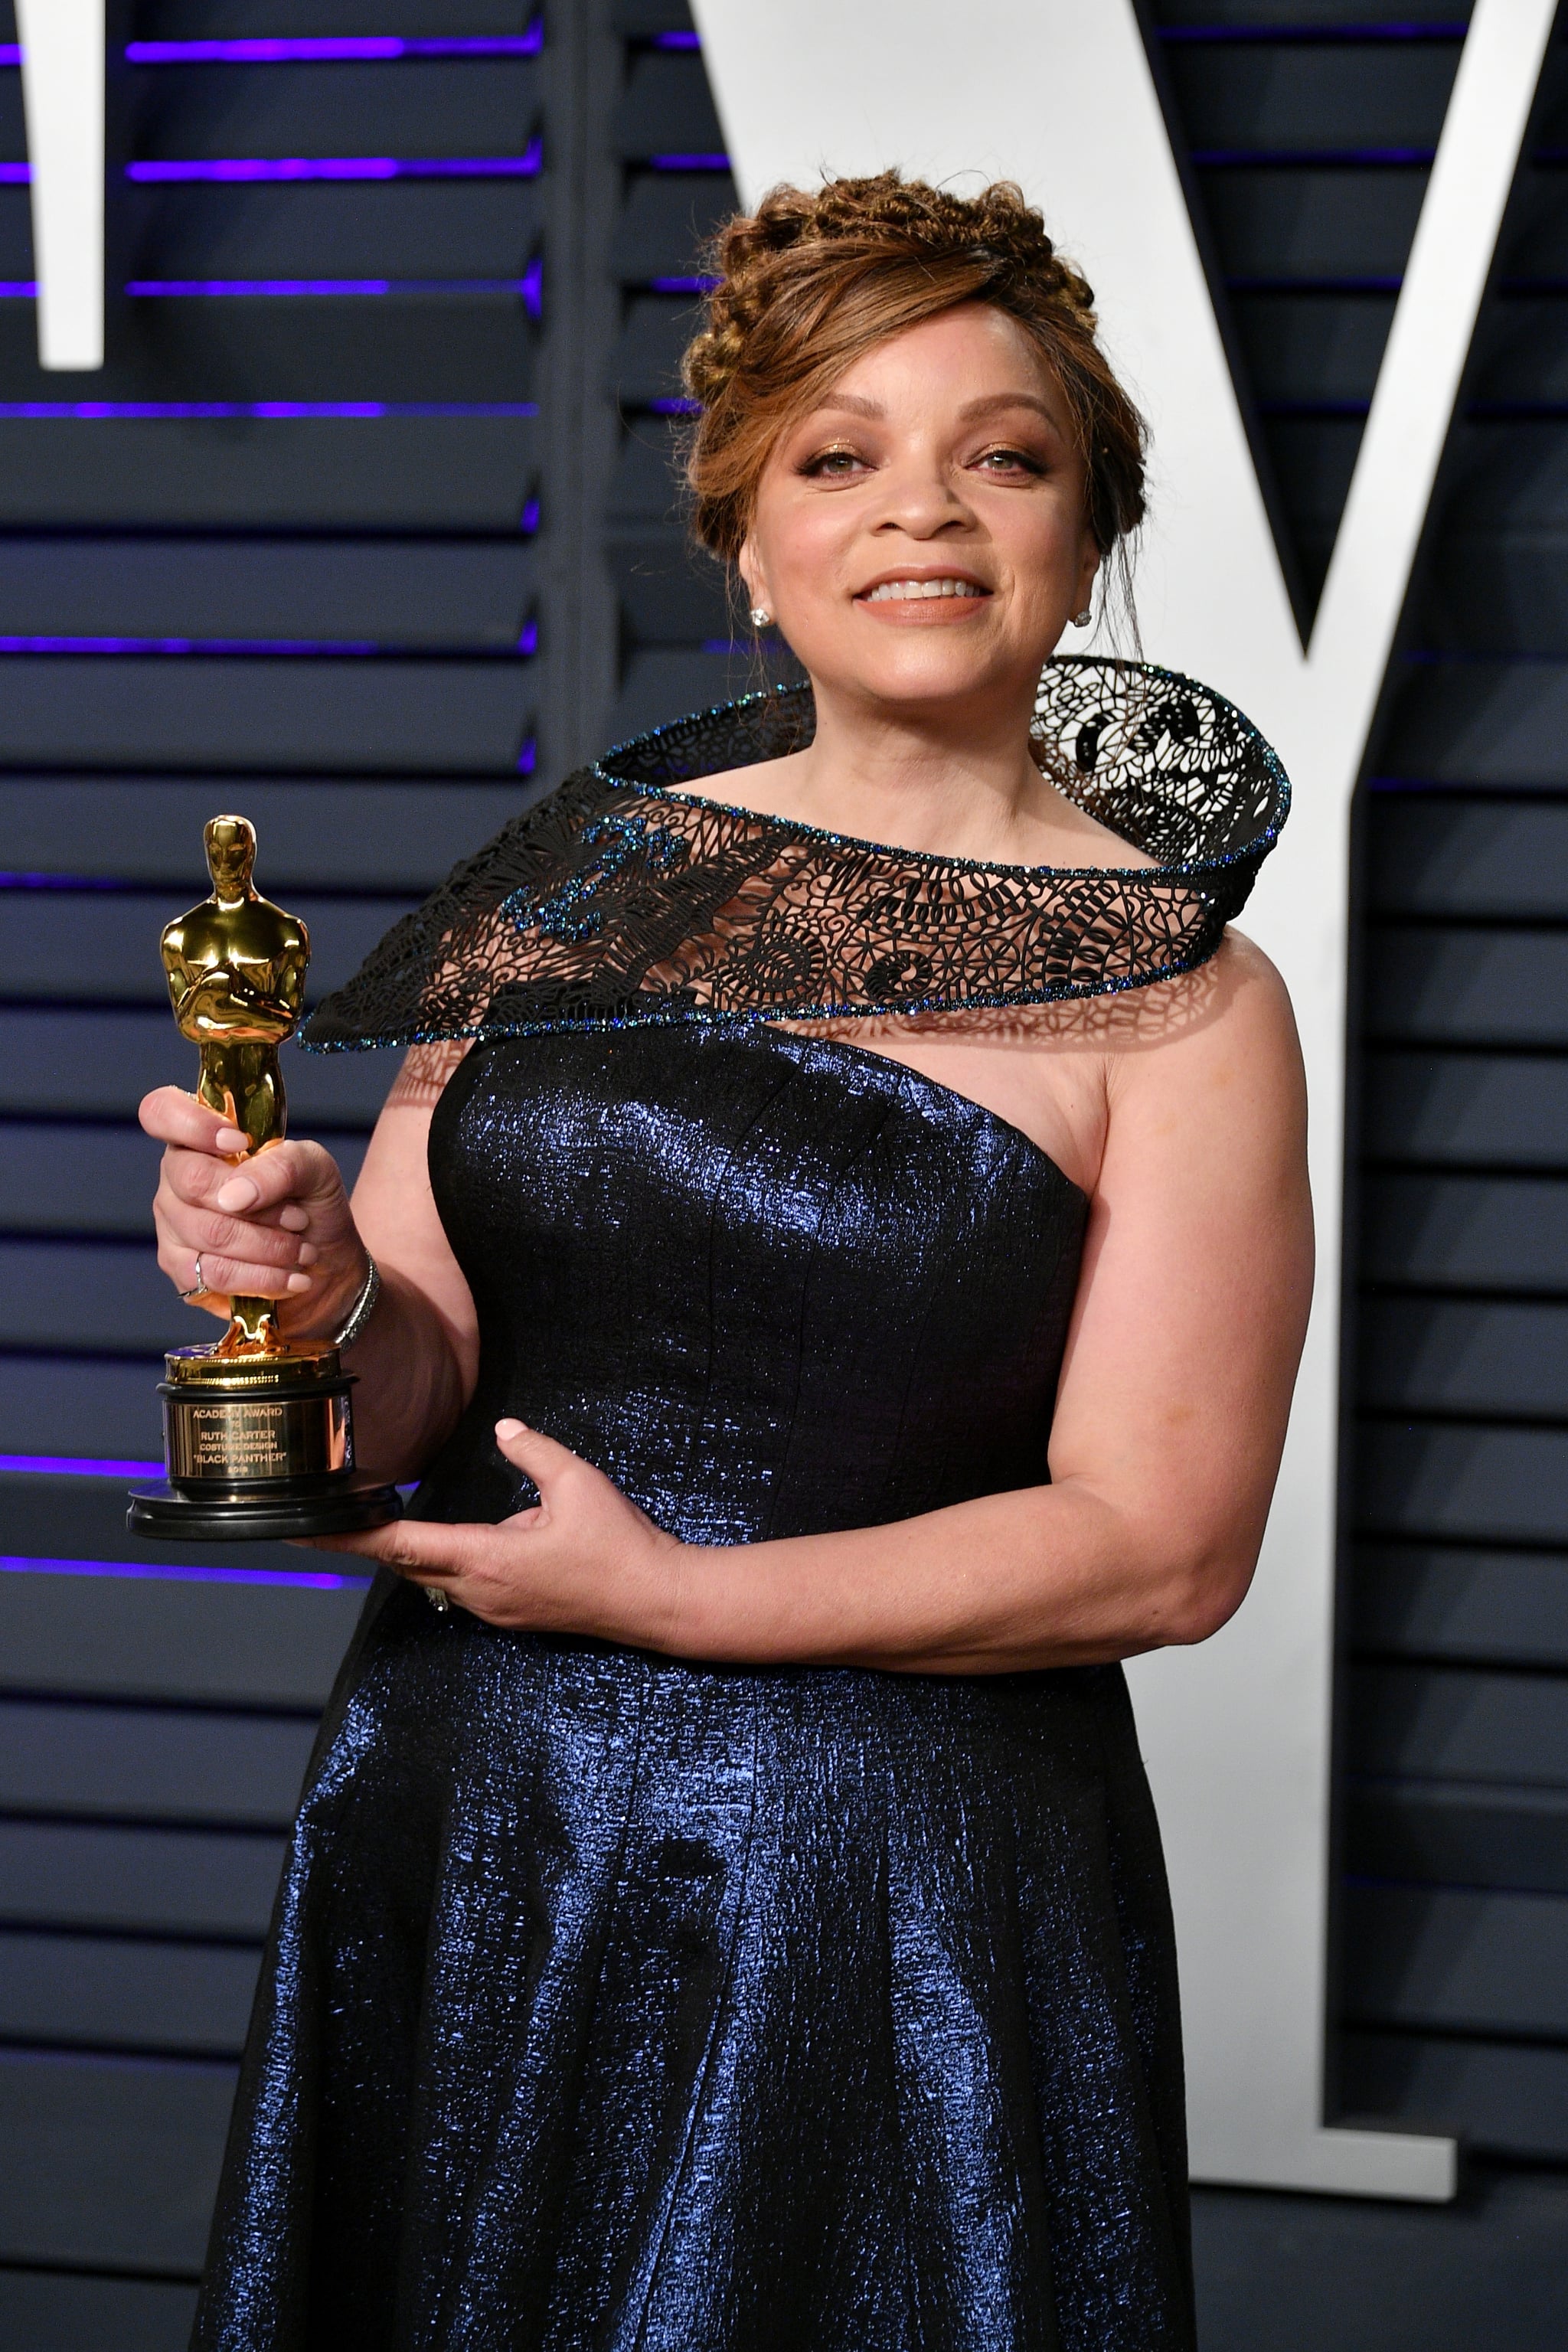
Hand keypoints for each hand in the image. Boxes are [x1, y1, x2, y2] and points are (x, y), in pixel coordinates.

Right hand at [140, 1085, 365, 1336]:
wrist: (326, 1265)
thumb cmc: (312, 1205)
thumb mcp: (315, 1170)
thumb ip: (281, 1165)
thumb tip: (234, 1195)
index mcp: (201, 1139)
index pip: (161, 1112)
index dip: (192, 1124)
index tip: (240, 1143)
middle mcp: (176, 1178)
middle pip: (192, 1180)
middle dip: (259, 1206)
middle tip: (299, 1219)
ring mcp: (173, 1225)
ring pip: (209, 1233)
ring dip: (269, 1246)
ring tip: (303, 1250)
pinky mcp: (182, 1270)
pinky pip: (213, 1274)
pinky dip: (262, 1278)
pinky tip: (292, 1278)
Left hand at [312, 1419, 685, 1645]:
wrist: (655, 1600)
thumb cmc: (619, 1545)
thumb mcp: (577, 1483)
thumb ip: (533, 1451)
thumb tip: (504, 1428)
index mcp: (485, 1559)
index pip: (399, 1545)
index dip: (348, 1534)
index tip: (305, 1526)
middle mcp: (478, 1591)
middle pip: (405, 1563)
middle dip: (370, 1537)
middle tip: (331, 1512)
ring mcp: (493, 1609)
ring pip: (431, 1576)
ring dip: (407, 1548)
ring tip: (379, 1517)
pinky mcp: (510, 1613)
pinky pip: (458, 1585)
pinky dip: (439, 1559)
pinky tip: (445, 1538)